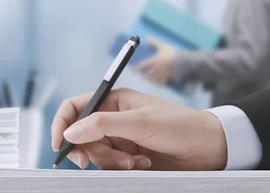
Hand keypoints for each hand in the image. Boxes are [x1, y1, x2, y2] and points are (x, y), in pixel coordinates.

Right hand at [51, 88, 226, 170]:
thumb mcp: (138, 121)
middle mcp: (113, 119)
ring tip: (135, 161)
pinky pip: (110, 167)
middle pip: (82, 136)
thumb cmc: (179, 125)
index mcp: (113, 101)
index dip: (63, 124)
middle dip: (88, 150)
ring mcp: (120, 139)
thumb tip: (71, 132)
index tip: (60, 143)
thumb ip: (102, 125)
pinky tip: (142, 164)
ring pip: (96, 154)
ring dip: (111, 161)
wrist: (210, 148)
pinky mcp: (128, 158)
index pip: (75, 107)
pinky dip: (122, 169)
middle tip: (89, 162)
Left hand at [134, 38, 175, 85]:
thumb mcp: (163, 46)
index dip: (137, 68)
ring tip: (150, 80)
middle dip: (145, 76)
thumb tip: (147, 38)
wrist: (183, 61)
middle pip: (148, 74)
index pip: (142, 65)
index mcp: (154, 61)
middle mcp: (156, 69)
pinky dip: (160, 84)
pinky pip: (162, 82)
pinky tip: (158, 85)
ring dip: (151, 80)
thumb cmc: (172, 53)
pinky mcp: (168, 77)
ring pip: (154, 79)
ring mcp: (162, 74)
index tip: (133, 70)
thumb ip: (154, 43)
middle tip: (142, 77)